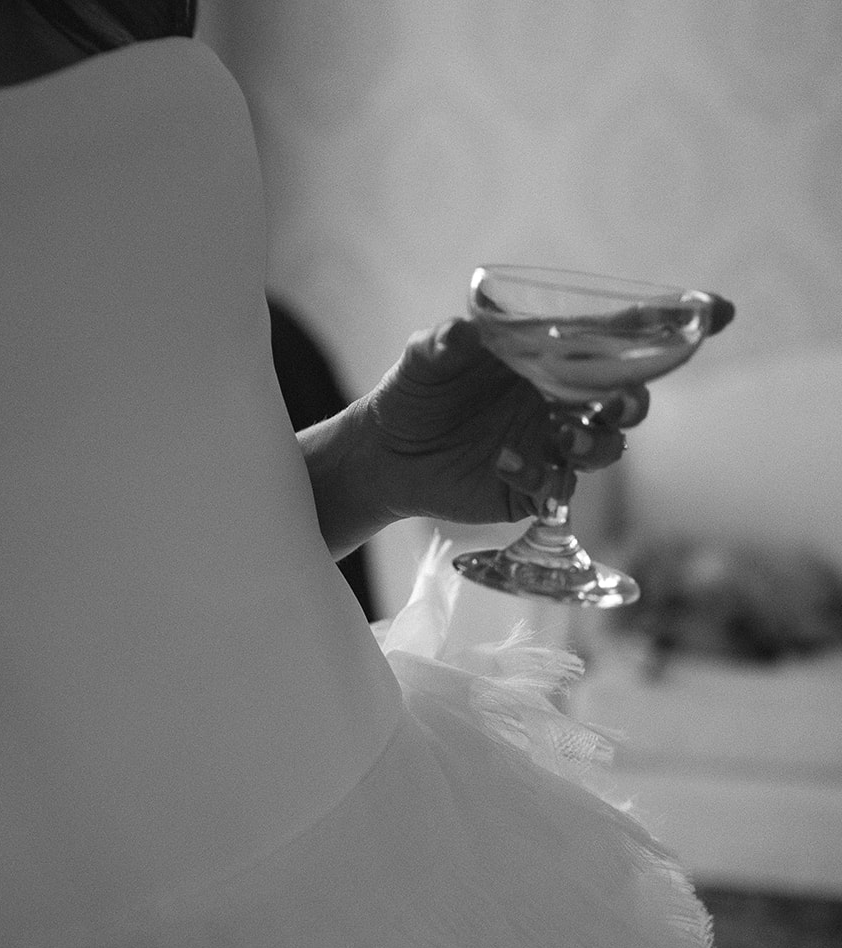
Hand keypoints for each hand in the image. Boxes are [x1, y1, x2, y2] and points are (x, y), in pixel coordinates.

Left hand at [359, 317, 644, 524]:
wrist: (384, 452)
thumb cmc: (413, 391)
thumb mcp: (422, 360)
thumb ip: (442, 344)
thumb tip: (460, 332)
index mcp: (548, 358)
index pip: (612, 339)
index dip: (661, 325)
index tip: (709, 313)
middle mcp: (560, 400)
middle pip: (624, 398)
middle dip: (633, 401)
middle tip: (617, 404)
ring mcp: (551, 445)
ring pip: (603, 447)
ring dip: (594, 443)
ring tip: (562, 438)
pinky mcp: (533, 488)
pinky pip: (557, 488)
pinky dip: (541, 477)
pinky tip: (505, 464)